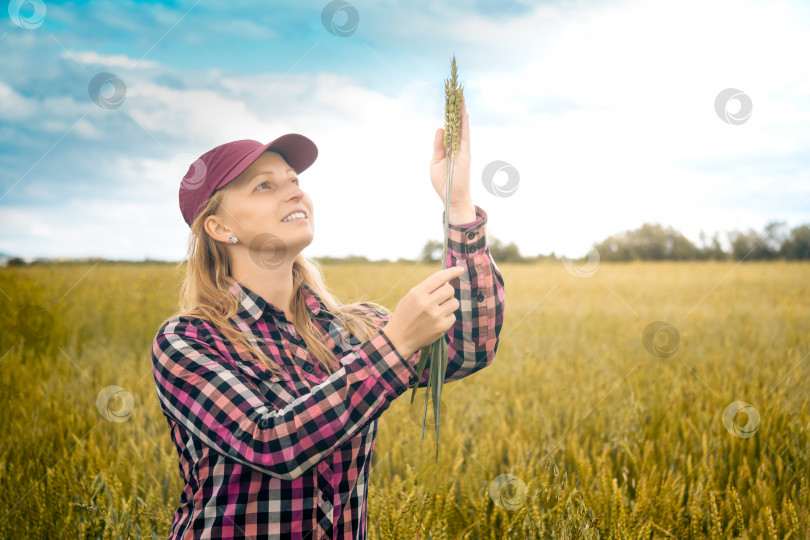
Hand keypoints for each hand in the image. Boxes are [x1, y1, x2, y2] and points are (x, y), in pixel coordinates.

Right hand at [382, 266, 464, 359]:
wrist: (399, 339)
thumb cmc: (405, 315)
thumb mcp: (410, 297)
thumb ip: (426, 289)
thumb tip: (446, 281)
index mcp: (417, 293)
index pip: (439, 278)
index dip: (452, 272)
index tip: (460, 269)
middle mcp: (427, 303)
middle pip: (450, 290)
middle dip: (448, 293)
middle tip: (441, 298)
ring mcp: (435, 316)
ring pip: (454, 303)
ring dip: (449, 305)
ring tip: (439, 310)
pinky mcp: (441, 327)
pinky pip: (453, 316)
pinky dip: (447, 318)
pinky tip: (437, 321)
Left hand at [430, 95, 470, 209]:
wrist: (451, 198)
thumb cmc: (443, 182)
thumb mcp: (436, 161)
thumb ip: (438, 145)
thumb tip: (441, 127)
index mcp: (449, 148)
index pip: (449, 127)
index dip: (449, 114)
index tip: (448, 100)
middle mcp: (457, 146)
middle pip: (457, 123)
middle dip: (456, 107)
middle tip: (455, 90)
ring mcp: (462, 149)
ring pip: (462, 126)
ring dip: (461, 111)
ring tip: (460, 95)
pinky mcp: (466, 155)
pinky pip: (465, 136)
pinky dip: (465, 125)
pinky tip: (464, 113)